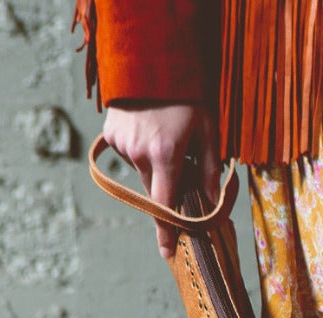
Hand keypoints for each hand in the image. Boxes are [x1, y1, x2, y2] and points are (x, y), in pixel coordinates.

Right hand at [103, 102, 219, 258]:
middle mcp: (139, 153)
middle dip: (168, 184)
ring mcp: (122, 143)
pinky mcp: (110, 133)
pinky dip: (140, 149)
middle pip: (155, 188)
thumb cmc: (186, 94)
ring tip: (163, 134)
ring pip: (142, 171)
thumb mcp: (207, 129)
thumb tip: (212, 202)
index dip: (168, 232)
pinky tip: (148, 128)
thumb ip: (209, 169)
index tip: (169, 254)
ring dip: (154, 164)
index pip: (165, 205)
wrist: (149, 57)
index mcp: (166, 154)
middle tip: (181, 158)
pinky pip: (129, 154)